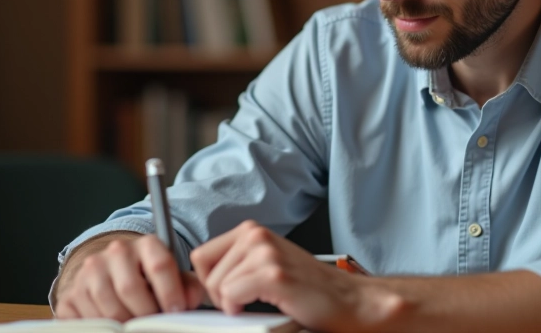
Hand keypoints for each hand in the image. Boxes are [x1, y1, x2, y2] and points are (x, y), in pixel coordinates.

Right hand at [55, 234, 205, 320]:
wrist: (113, 275)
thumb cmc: (150, 280)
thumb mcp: (174, 278)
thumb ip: (188, 287)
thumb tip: (188, 303)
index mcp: (146, 244)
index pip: (159, 265)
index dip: (170, 293)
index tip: (175, 312)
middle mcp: (116, 252)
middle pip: (130, 288)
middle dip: (146, 313)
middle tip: (153, 326)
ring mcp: (90, 271)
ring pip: (108, 307)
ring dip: (125, 324)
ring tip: (135, 328)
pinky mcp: (71, 293)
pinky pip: (86, 319)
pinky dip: (103, 329)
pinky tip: (114, 328)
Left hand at [190, 221, 376, 331]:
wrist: (345, 300)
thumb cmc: (306, 287)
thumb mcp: (264, 264)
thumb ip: (234, 264)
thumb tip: (194, 282)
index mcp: (252, 230)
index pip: (200, 255)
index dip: (208, 281)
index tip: (226, 294)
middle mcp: (257, 235)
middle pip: (205, 271)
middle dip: (218, 294)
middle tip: (244, 302)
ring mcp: (265, 252)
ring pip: (217, 285)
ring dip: (231, 303)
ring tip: (257, 303)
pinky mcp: (273, 274)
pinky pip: (231, 295)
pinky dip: (240, 309)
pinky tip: (261, 307)